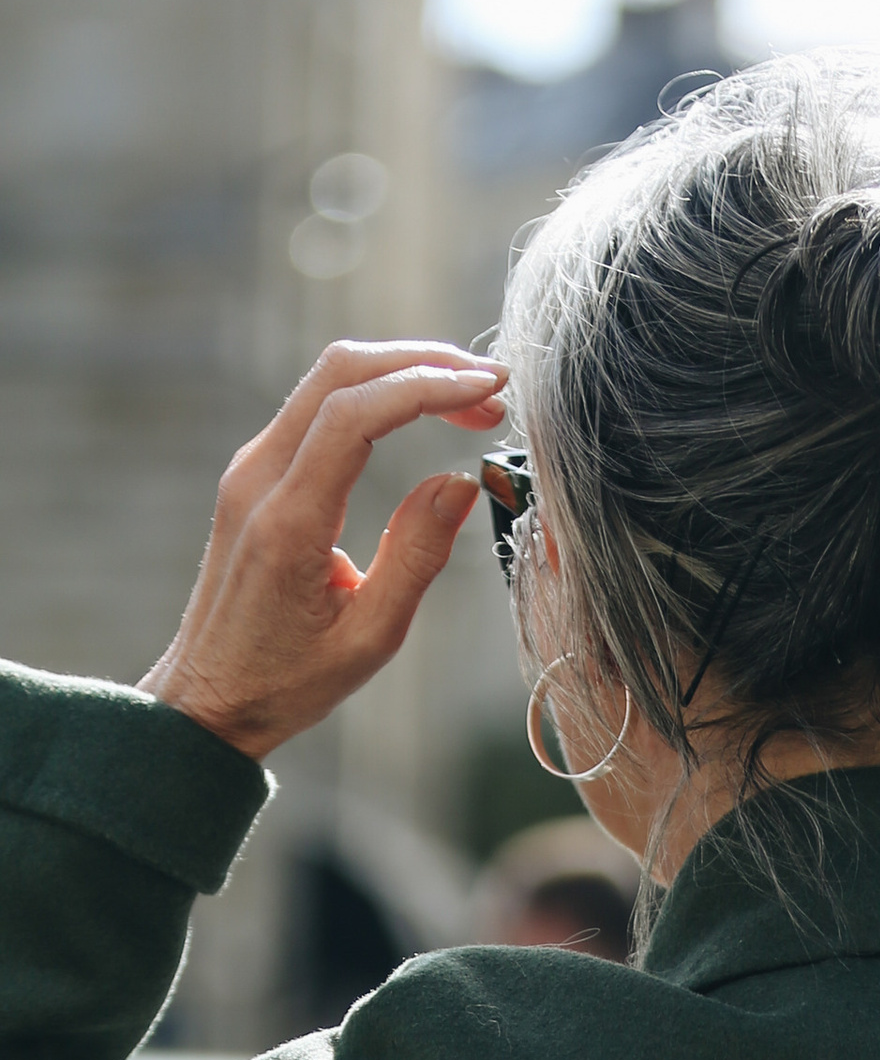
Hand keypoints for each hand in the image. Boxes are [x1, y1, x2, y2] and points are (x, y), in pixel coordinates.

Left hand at [139, 341, 510, 761]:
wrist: (208, 696)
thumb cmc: (287, 680)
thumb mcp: (371, 637)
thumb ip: (417, 556)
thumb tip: (460, 482)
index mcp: (288, 521)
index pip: (355, 415)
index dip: (427, 388)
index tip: (488, 394)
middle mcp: (258, 478)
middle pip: (339, 373)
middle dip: (421, 363)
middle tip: (491, 388)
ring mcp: (251, 469)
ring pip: (328, 381)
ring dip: (401, 373)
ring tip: (469, 400)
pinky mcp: (256, 474)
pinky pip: (319, 408)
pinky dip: (376, 396)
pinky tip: (421, 412)